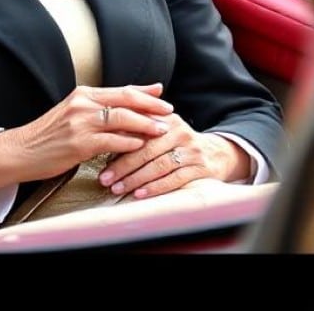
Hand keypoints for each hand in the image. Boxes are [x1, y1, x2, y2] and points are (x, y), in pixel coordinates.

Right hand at [0, 84, 173, 188]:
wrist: (21, 150)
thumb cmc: (49, 135)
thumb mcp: (72, 115)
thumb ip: (97, 110)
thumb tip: (127, 109)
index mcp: (81, 95)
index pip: (120, 90)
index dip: (143, 92)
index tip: (161, 95)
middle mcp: (82, 104)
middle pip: (125, 100)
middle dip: (151, 105)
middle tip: (169, 112)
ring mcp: (80, 123)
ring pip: (122, 119)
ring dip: (146, 124)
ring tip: (161, 130)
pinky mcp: (79, 143)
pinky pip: (112, 141)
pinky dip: (129, 143)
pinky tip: (140, 146)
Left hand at [98, 118, 250, 199]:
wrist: (216, 153)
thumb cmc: (175, 142)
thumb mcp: (159, 128)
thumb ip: (135, 126)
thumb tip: (102, 135)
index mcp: (164, 118)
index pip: (136, 128)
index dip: (115, 141)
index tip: (97, 154)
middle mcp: (179, 131)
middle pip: (145, 149)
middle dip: (122, 165)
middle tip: (105, 178)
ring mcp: (191, 150)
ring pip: (158, 165)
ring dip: (135, 179)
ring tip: (118, 188)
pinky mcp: (201, 168)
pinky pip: (175, 179)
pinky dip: (156, 187)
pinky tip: (140, 194)